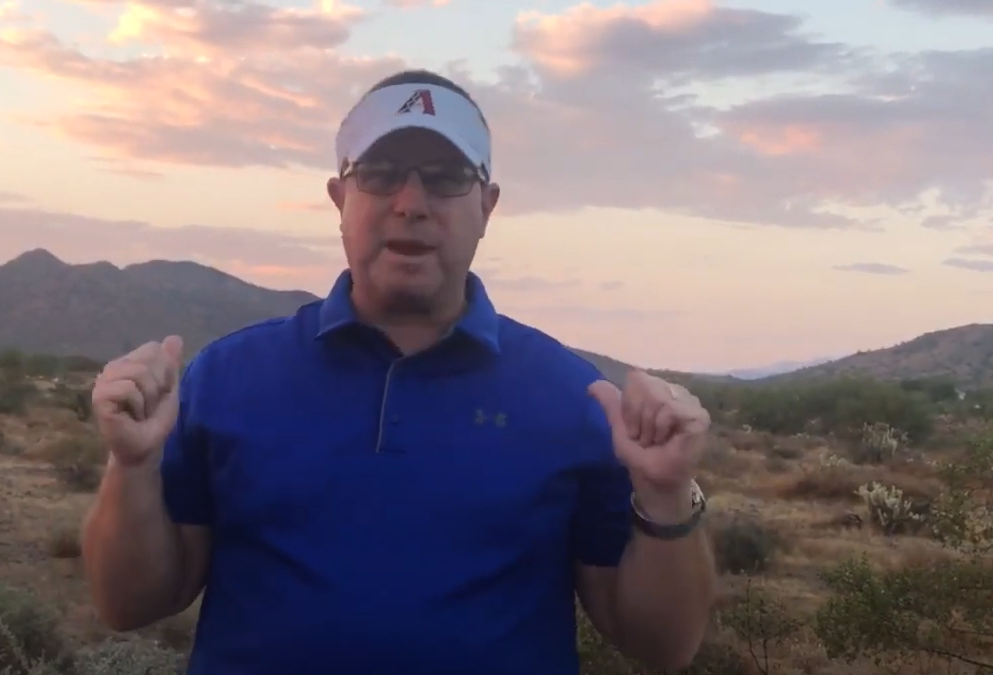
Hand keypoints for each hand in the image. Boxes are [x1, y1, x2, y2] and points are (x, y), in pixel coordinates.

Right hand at [92, 336, 183, 467]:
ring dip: (148, 398)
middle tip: (148, 405)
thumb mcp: (168, 387)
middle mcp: (113, 368)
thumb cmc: (155, 418)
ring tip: (140, 411)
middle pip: (149, 359)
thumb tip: (175, 337)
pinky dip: (137, 405)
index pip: (154, 349)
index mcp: (128, 362)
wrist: (146, 446)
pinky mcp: (99, 397)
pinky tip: (130, 416)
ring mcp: (103, 381)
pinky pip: (128, 388)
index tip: (158, 393)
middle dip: (158, 387)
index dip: (164, 373)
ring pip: (139, 373)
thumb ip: (170, 363)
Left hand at [589, 371, 709, 515]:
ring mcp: (689, 402)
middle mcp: (674, 391)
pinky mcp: (699, 415)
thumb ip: (610, 404)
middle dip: (637, 417)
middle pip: (645, 385)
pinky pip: (670, 409)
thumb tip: (591, 386)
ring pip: (657, 397)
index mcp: (656, 389)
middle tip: (644, 437)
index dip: (629, 405)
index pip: (636, 378)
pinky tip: (667, 440)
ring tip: (655, 440)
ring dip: (649, 427)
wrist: (654, 480)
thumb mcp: (620, 427)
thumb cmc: (640, 455)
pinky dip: (660, 428)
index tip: (633, 429)